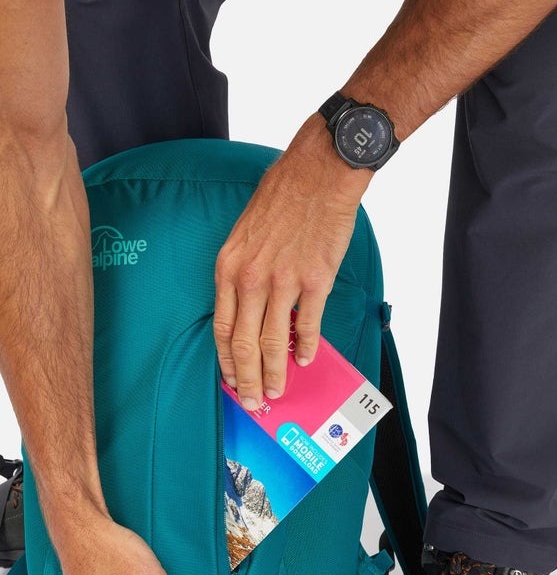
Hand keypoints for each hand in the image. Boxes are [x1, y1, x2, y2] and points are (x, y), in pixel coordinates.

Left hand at [214, 112, 371, 409]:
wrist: (317, 174)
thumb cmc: (280, 199)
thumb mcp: (244, 236)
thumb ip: (243, 275)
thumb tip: (251, 312)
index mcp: (229, 269)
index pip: (221, 328)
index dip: (225, 361)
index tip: (231, 381)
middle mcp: (252, 279)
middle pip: (244, 343)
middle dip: (248, 379)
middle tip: (254, 400)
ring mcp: (284, 281)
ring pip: (274, 341)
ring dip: (275, 372)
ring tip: (278, 391)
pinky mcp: (315, 280)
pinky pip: (309, 324)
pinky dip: (306, 346)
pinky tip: (305, 360)